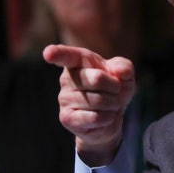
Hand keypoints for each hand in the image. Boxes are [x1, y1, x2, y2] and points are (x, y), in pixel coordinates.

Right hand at [43, 44, 135, 165]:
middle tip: (115, 91)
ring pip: (99, 100)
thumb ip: (124, 67)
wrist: (111, 118)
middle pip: (97, 79)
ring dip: (113, 104)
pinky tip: (105, 117)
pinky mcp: (67, 118)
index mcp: (78, 62)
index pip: (67, 55)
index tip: (48, 54)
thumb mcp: (124, 75)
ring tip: (109, 105)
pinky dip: (108, 117)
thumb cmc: (114, 90)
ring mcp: (64, 99)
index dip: (57, 53)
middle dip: (115, 87)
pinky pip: (95, 117)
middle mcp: (67, 78)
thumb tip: (120, 71)